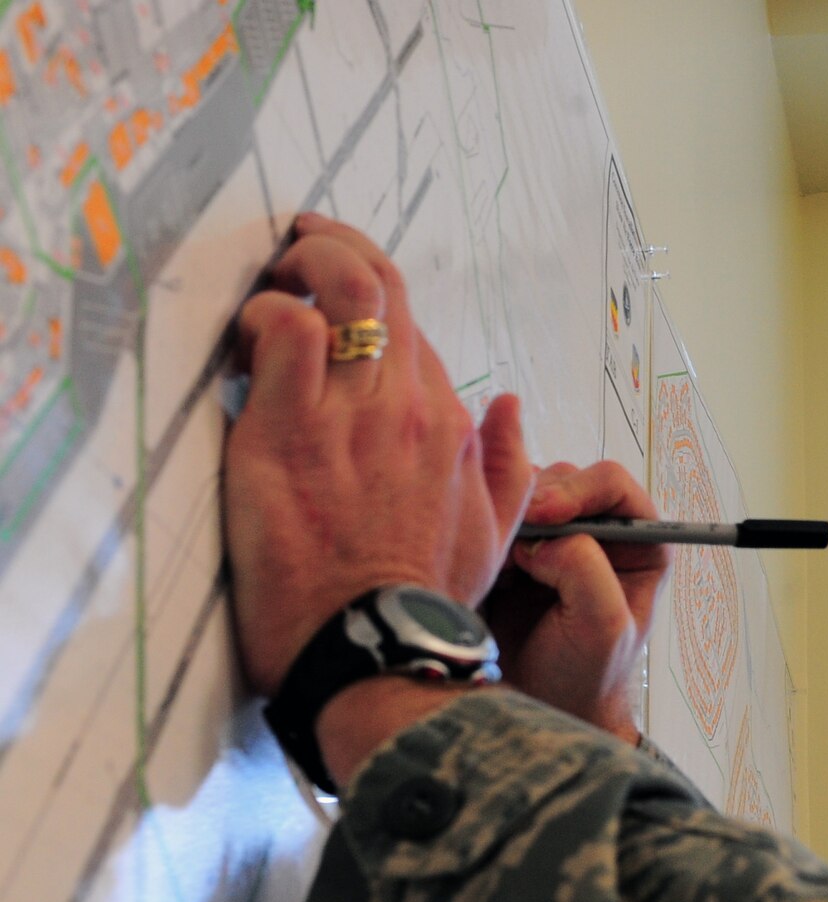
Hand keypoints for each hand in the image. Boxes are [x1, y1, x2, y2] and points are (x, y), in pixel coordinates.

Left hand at [222, 214, 532, 697]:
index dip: (367, 304)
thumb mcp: (492, 536)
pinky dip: (260, 318)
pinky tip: (243, 342)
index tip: (331, 305)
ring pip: (337, 286)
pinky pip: (283, 330)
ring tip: (264, 282)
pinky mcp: (291, 431)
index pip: (412, 329)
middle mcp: (409, 406)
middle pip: (379, 282)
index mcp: (453, 426)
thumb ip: (506, 466)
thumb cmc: (423, 604)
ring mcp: (352, 414)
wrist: (377, 652)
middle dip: (329, 247)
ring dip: (294, 267)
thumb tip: (509, 407)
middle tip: (294, 249)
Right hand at [482, 460, 669, 742]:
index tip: (544, 516)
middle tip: (511, 547)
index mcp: (640, 541)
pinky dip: (481, 532)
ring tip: (499, 566)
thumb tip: (545, 537)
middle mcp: (598, 530)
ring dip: (505, 518)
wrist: (543, 707)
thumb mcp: (602, 629)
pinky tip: (482, 568)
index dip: (576, 491)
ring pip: (521, 494)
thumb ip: (586, 572)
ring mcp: (552, 537)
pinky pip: (490, 518)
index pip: (611, 484)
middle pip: (561, 480)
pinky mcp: (511, 550)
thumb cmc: (587, 676)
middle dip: (533, 506)